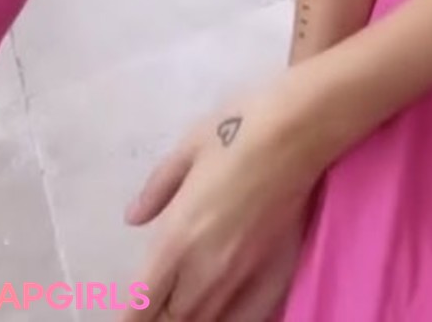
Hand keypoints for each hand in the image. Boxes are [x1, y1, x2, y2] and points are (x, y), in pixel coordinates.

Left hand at [128, 76, 325, 321]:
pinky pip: (245, 319)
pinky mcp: (276, 274)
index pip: (142, 304)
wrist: (300, 130)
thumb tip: (134, 217)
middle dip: (159, 315)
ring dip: (190, 316)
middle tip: (160, 296)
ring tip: (188, 299)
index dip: (132, 314)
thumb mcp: (187, 148)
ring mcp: (243, 277)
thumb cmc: (238, 129)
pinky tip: (224, 308)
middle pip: (171, 320)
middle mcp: (205, 270)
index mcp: (175, 239)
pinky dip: (229, 320)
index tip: (132, 309)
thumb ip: (158, 188)